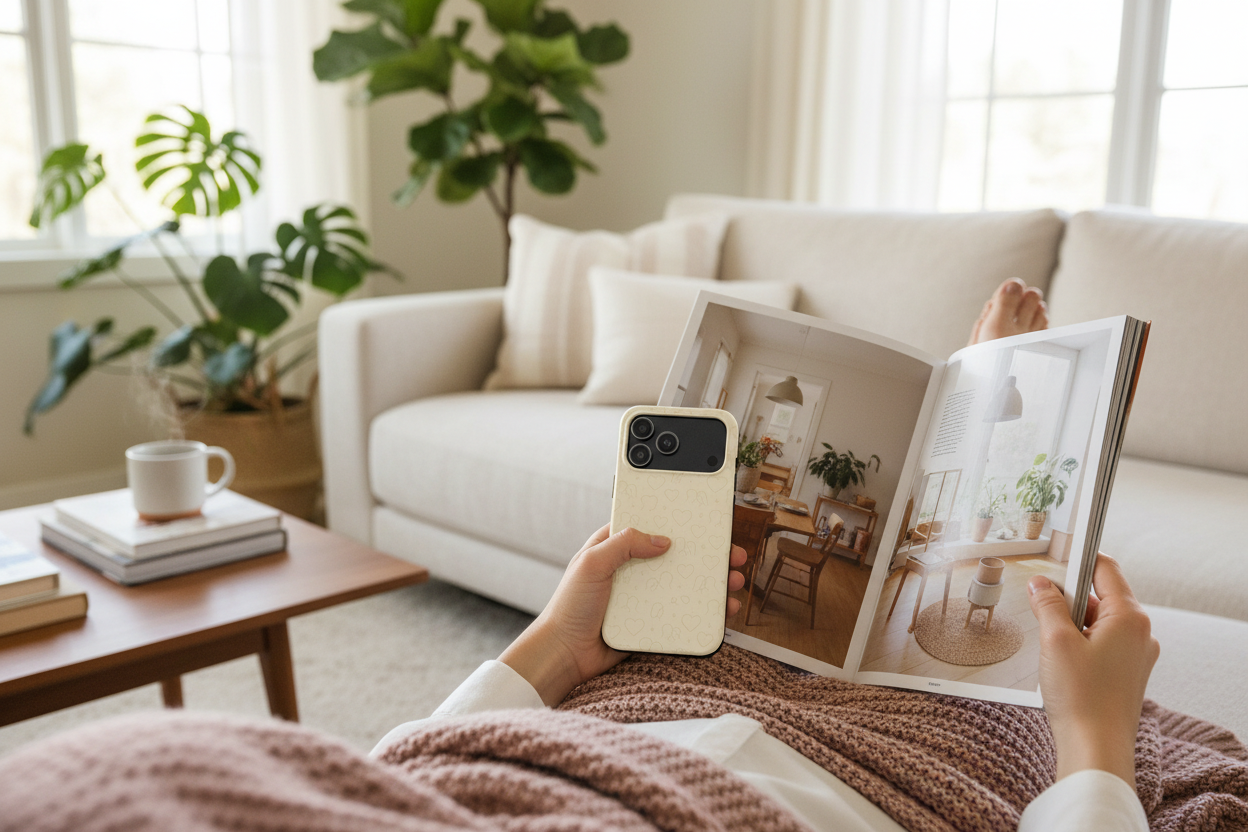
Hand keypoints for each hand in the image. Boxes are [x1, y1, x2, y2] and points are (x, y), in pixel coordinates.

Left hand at [500, 525, 747, 705]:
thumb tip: (661, 539)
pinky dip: (704, 610)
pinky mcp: (651, 622)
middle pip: (677, 556)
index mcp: (615, 547)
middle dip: (707, 554)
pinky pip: (683, 612)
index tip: (707, 522)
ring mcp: (644, 596)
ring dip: (712, 582)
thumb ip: (623, 544)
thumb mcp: (591, 564)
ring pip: (685, 584)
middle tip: (732, 554)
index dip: (680, 523)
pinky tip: (722, 610)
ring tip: (734, 582)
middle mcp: (632, 569)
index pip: (652, 527)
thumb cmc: (568, 607)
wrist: (564, 655)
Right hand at [1028, 553, 1159, 787]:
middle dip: (1069, 598)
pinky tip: (1059, 661)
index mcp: (1131, 618)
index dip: (1079, 559)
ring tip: (1048, 643)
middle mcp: (1140, 634)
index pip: (1106, 570)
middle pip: (1102, 596)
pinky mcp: (1126, 674)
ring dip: (1071, 624)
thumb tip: (1040, 584)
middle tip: (1039, 605)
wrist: (1096, 750)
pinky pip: (1101, 645)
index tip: (1055, 556)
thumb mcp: (1056, 641)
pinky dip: (1079, 644)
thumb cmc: (1082, 698)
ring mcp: (1136, 656)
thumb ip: (1048, 605)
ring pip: (1099, 623)